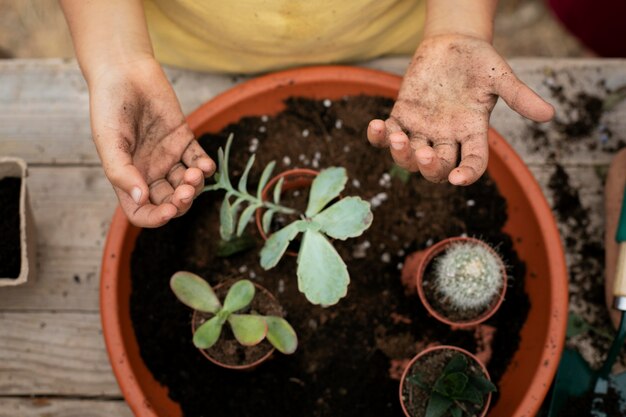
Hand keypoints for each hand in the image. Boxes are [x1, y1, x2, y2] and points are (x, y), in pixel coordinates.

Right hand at [89, 58, 214, 226]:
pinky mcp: (183, 140)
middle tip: (186, 190)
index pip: (142, 211)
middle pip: (170, 201)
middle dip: (181, 202)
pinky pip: (199, 161)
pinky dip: (206, 167)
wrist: (124, 72)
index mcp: (128, 178)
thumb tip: (141, 197)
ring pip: (188, 184)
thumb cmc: (109, 106)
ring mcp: (168, 157)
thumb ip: (121, 172)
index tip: (168, 211)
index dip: (155, 218)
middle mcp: (149, 172)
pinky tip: (205, 165)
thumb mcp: (109, 141)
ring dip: (195, 185)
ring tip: (195, 173)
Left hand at [368, 34, 554, 184]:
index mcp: (472, 132)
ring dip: (402, 155)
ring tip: (399, 138)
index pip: (472, 163)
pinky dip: (378, 136)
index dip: (467, 174)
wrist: (452, 43)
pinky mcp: (402, 115)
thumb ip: (520, 96)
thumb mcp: (500, 76)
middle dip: (429, 167)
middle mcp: (446, 137)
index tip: (458, 179)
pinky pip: (387, 134)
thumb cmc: (479, 61)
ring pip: (409, 158)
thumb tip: (550, 114)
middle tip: (424, 153)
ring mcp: (422, 129)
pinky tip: (375, 125)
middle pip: (436, 169)